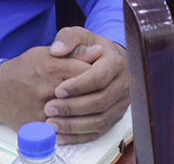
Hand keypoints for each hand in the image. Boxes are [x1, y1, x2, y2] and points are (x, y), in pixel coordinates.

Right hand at [0, 39, 92, 132]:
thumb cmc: (24, 69)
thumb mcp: (46, 53)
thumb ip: (74, 52)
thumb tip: (98, 52)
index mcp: (51, 66)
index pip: (87, 70)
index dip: (97, 71)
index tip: (100, 71)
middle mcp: (47, 88)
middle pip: (84, 92)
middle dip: (95, 90)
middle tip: (99, 88)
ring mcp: (43, 109)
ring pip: (77, 112)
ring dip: (86, 108)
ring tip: (89, 102)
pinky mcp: (39, 126)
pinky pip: (65, 127)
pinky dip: (74, 123)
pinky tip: (77, 116)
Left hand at [43, 27, 130, 143]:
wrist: (108, 60)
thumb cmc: (91, 47)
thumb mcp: (80, 35)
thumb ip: (67, 38)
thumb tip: (56, 50)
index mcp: (116, 63)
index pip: (98, 78)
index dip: (78, 86)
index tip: (57, 90)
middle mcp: (124, 84)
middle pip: (100, 101)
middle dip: (72, 108)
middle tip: (49, 109)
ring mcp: (122, 102)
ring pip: (101, 120)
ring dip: (74, 126)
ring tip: (51, 124)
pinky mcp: (117, 116)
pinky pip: (99, 131)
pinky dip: (79, 137)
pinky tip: (60, 137)